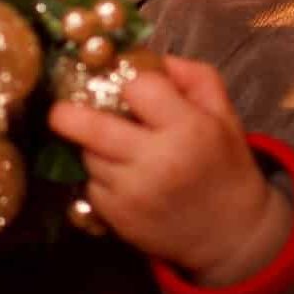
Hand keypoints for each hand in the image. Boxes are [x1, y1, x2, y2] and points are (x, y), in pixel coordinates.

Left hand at [48, 55, 289, 283]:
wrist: (231, 236)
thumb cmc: (225, 167)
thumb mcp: (224, 116)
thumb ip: (194, 77)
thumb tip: (152, 57)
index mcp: (188, 129)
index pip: (137, 88)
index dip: (132, 83)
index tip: (132, 87)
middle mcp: (156, 161)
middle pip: (92, 126)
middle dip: (68, 113)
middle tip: (62, 109)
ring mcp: (132, 192)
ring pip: (88, 154)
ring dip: (93, 146)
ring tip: (115, 146)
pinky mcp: (117, 218)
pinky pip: (91, 184)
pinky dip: (99, 177)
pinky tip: (120, 176)